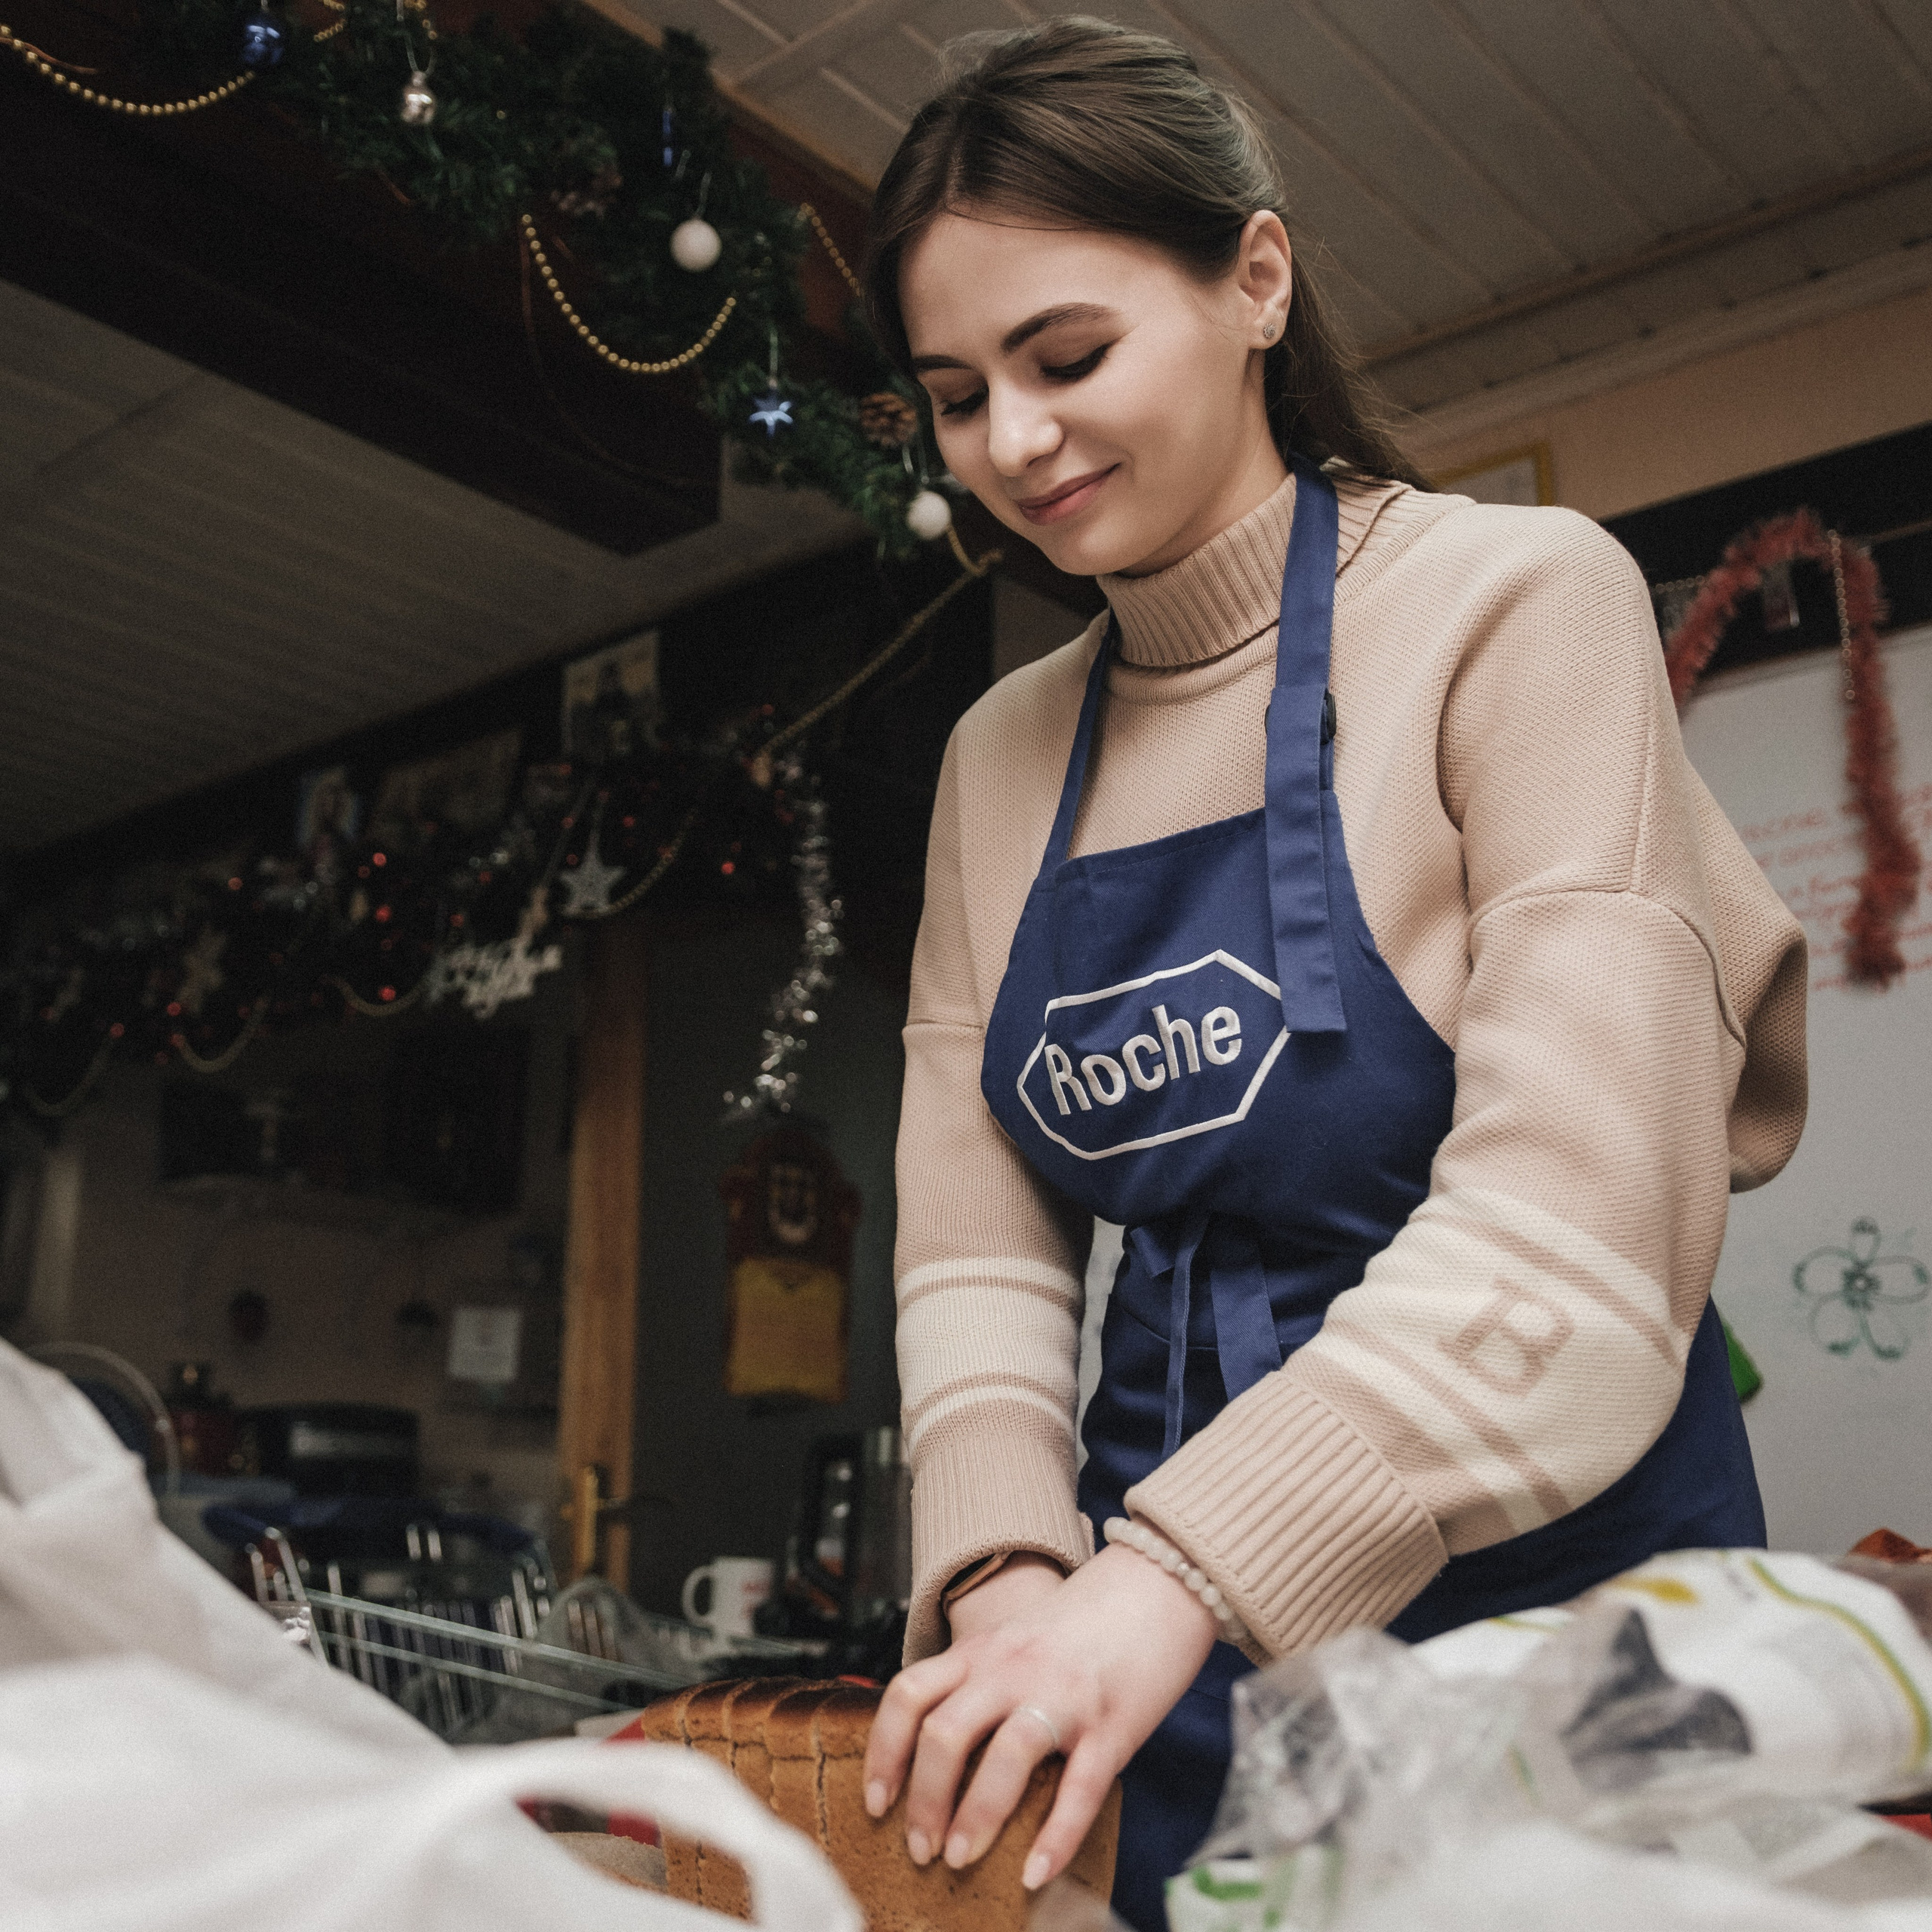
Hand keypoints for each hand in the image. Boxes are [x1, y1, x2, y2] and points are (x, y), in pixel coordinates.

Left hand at [863, 1544, 1217, 1889]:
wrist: (1156, 1585)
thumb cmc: (1084, 1623)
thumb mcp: (1015, 1639)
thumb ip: (981, 1681)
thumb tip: (945, 1750)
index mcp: (983, 1649)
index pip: (909, 1696)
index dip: (884, 1753)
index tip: (877, 1802)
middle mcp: (1013, 1669)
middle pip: (944, 1735)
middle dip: (923, 1801)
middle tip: (920, 1847)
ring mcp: (1062, 1697)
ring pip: (1004, 1759)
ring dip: (975, 1818)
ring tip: (961, 1859)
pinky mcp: (1111, 1726)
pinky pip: (1078, 1791)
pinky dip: (1055, 1840)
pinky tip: (1037, 1873)